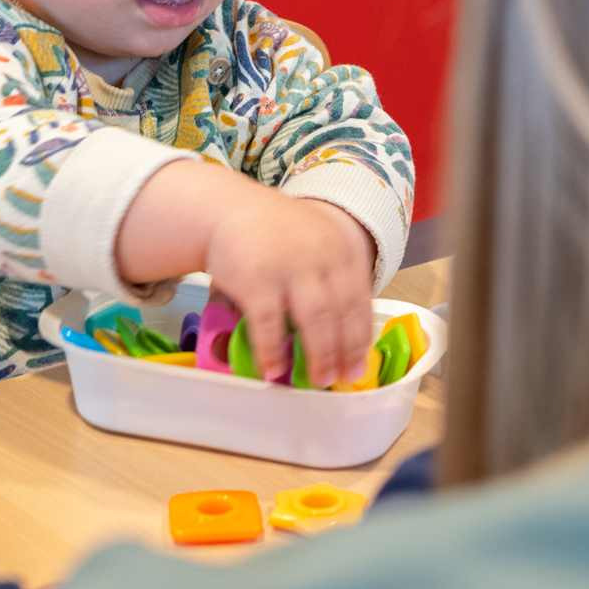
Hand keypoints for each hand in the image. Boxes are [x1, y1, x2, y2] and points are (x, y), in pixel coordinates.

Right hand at [202, 185, 374, 386]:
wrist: (227, 209)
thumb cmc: (276, 236)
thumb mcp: (315, 245)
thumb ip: (331, 280)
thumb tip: (344, 336)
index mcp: (342, 248)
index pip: (361, 299)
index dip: (362, 336)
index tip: (360, 363)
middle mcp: (323, 255)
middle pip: (342, 313)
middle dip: (344, 351)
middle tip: (342, 378)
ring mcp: (290, 266)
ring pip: (315, 321)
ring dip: (319, 355)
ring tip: (318, 380)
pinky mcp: (257, 279)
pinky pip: (270, 324)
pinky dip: (272, 351)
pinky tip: (273, 369)